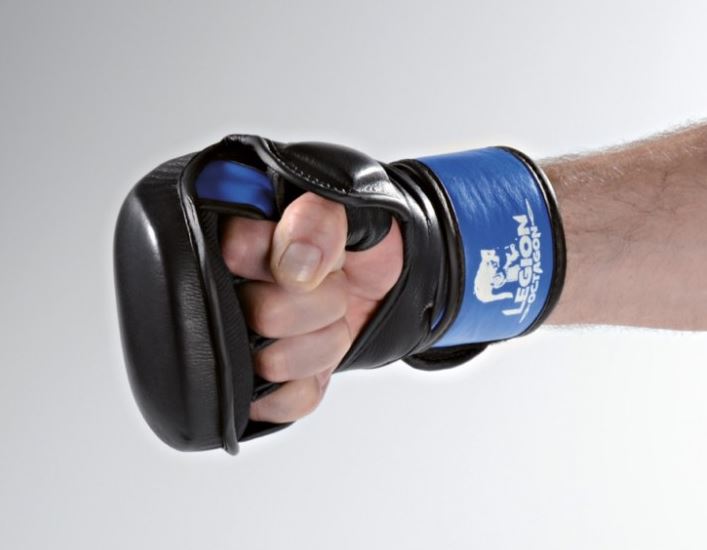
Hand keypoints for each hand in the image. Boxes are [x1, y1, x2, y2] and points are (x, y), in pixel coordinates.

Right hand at [221, 192, 402, 423]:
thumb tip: (292, 267)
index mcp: (234, 232)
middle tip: (331, 284)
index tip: (321, 257)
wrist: (383, 284)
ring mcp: (235, 339)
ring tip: (328, 316)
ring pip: (273, 362)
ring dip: (322, 341)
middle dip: (321, 302)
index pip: (236, 250)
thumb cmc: (358, 242)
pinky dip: (311, 381)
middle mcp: (222, 287)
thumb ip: (318, 219)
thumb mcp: (350, 209)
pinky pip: (280, 401)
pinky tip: (318, 356)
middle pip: (264, 314)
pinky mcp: (255, 383)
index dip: (289, 260)